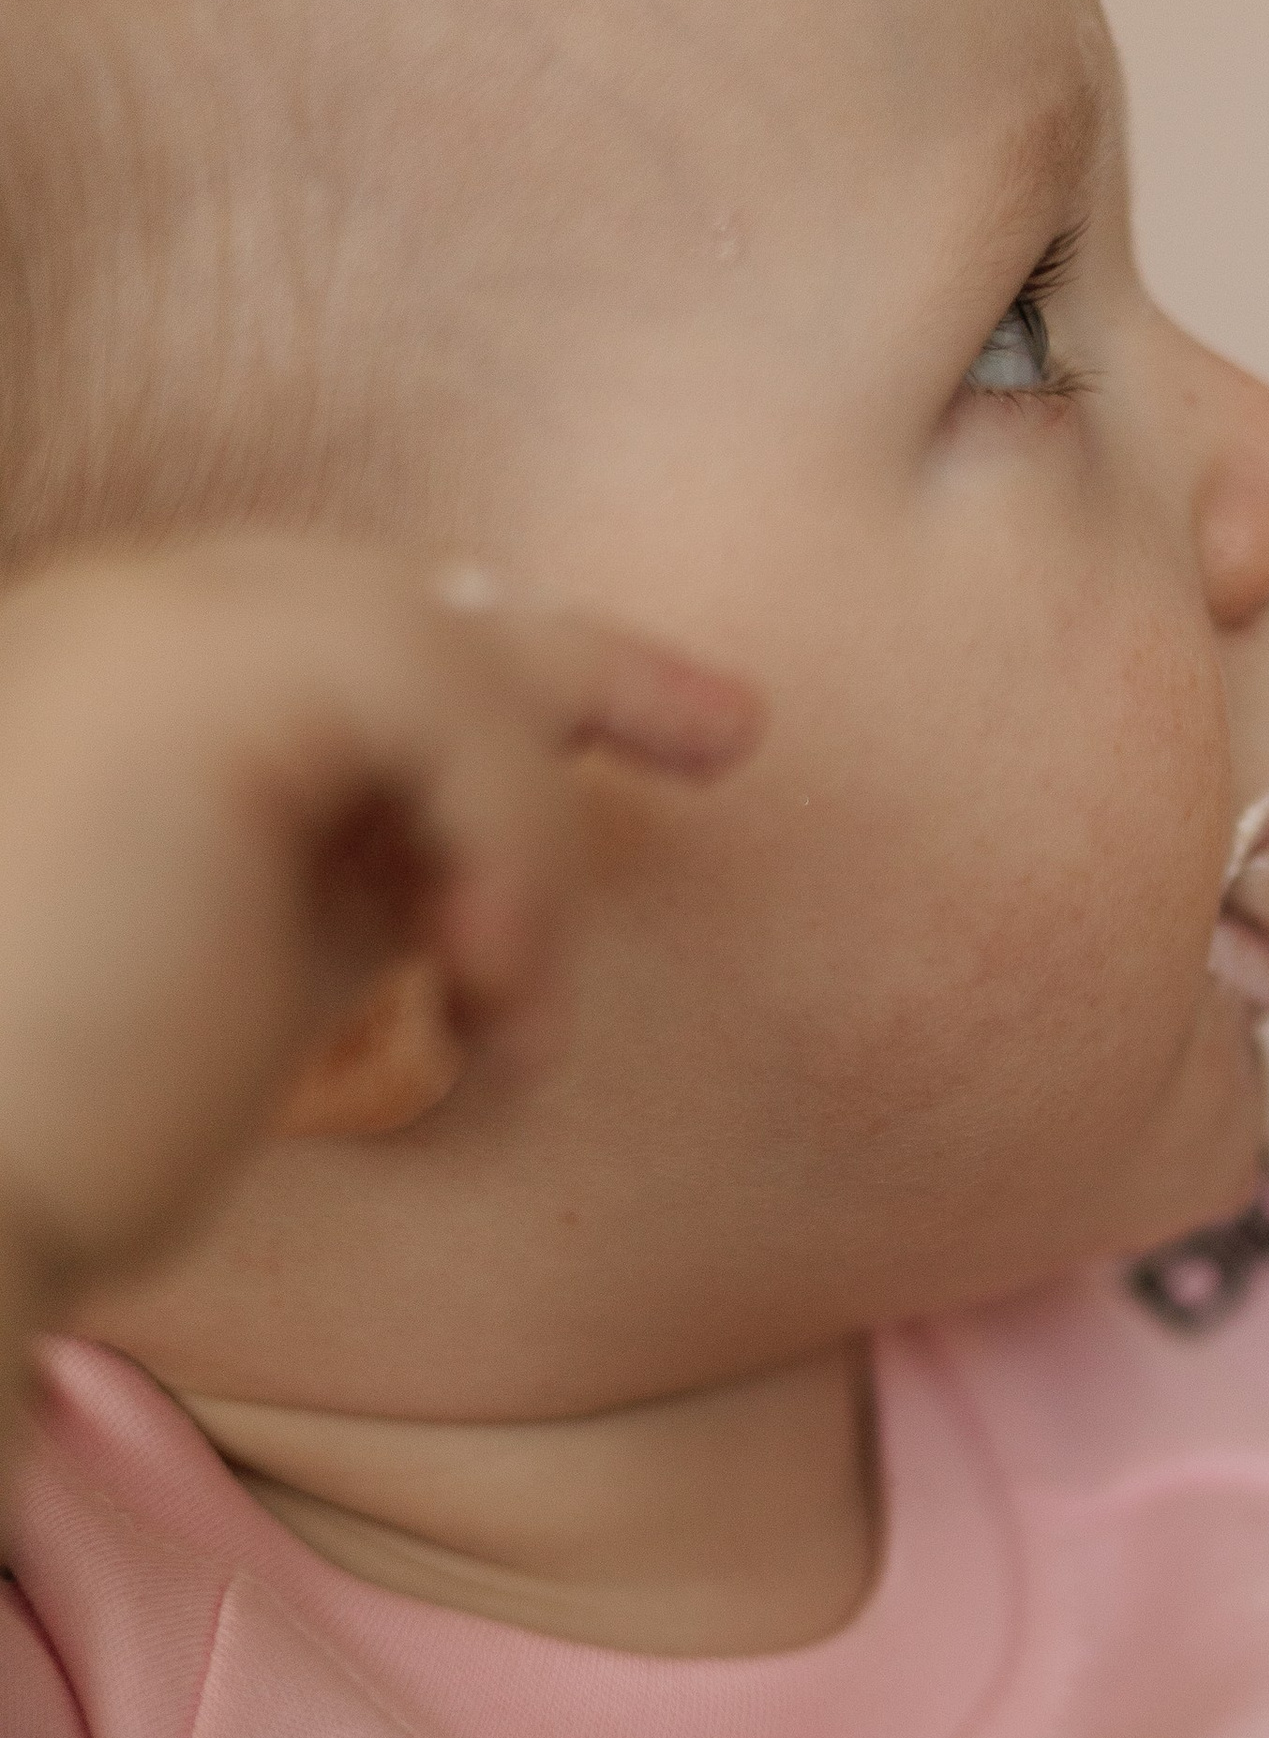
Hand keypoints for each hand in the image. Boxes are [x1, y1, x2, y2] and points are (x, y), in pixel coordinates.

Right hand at [0, 535, 760, 1306]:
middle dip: (573, 663)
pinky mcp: (196, 667)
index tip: (620, 741)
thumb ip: (344, 881)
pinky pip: (448, 694)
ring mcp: (137, 621)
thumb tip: (458, 860)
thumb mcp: (242, 977)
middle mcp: (104, 620)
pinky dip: (512, 844)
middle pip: (385, 598)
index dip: (475, 675)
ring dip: (524, 837)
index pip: (316, 631)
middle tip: (733, 733)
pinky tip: (487, 995)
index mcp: (98, 687)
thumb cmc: (66, 1140)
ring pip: (439, 648)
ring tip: (510, 1016)